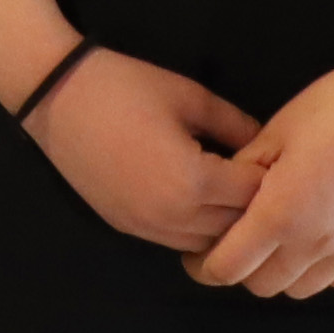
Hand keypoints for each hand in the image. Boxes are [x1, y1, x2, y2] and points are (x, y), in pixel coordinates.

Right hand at [18, 47, 258, 254]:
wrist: (56, 99)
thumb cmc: (125, 88)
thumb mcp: (189, 96)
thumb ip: (234, 123)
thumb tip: (265, 145)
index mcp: (193, 181)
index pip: (252, 195)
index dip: (269, 177)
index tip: (277, 158)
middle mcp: (173, 217)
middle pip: (234, 228)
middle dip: (252, 205)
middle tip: (259, 177)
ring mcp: (147, 229)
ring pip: (207, 244)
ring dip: (225, 224)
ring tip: (231, 192)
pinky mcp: (128, 229)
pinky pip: (177, 242)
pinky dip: (197, 229)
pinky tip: (200, 201)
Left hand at [192, 37, 333, 298]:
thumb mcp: (278, 130)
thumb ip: (244, 171)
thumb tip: (221, 197)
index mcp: (281, 214)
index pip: (227, 268)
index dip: (203, 266)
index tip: (196, 253)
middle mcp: (317, 244)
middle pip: (262, 286)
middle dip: (241, 269)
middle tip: (236, 239)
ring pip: (302, 289)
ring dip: (281, 272)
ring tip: (279, 237)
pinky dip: (319, 269)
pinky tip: (318, 236)